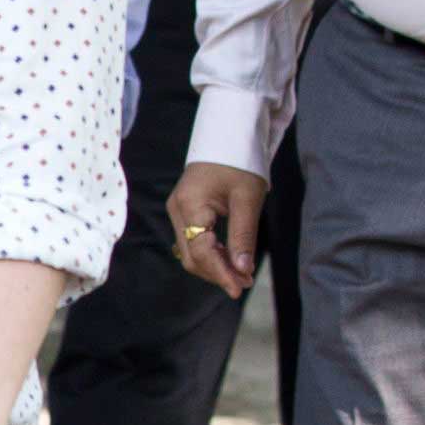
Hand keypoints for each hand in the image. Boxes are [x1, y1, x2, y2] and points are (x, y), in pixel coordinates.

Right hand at [167, 159, 262, 298]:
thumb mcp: (247, 199)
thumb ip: (243, 237)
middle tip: (244, 283)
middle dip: (217, 273)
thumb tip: (242, 270)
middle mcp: (177, 210)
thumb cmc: (240, 162)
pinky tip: (230, 258)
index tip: (240, 288)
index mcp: (190, 205)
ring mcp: (177, 211)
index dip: (220, 273)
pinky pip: (193, 241)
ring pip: (190, 252)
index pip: (201, 251)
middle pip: (191, 256)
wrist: (229, 136)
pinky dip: (211, 254)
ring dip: (214, 266)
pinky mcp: (184, 211)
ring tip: (241, 273)